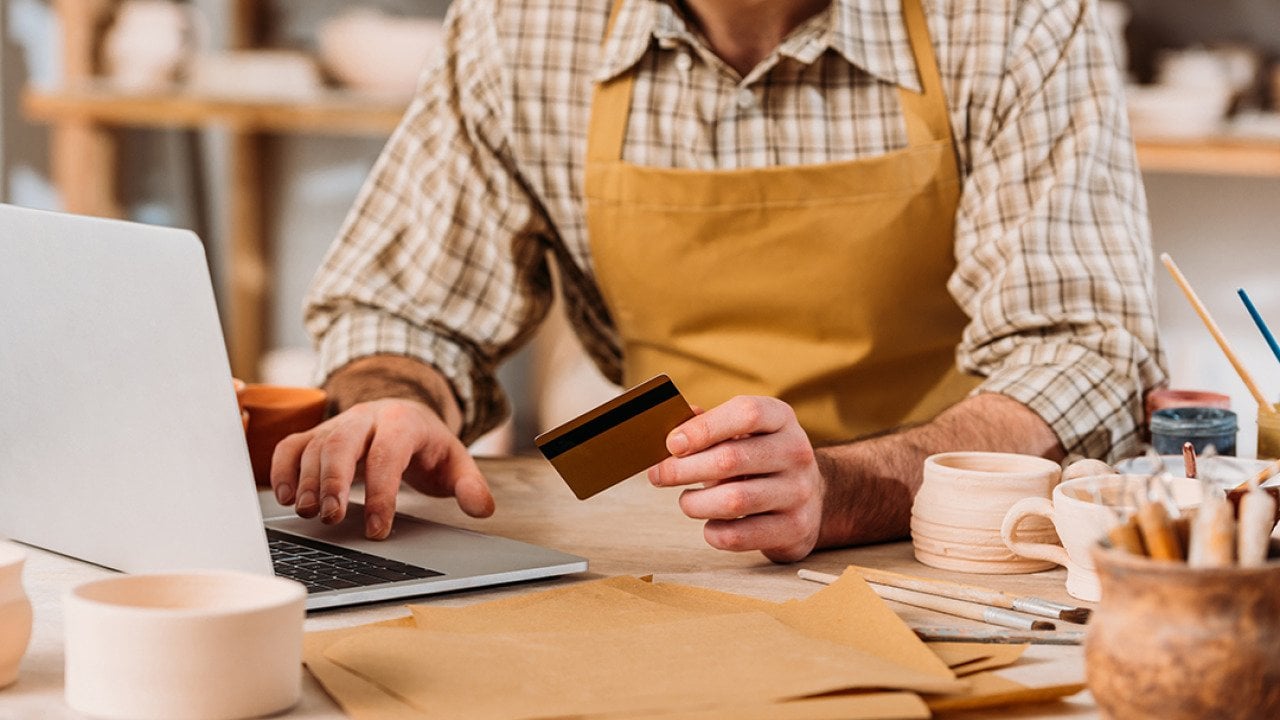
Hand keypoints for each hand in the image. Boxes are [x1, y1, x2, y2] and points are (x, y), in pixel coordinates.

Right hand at [269, 398, 494, 538]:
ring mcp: (338, 424)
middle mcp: (367, 418)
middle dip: (334, 481)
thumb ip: (470, 485)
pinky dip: (282, 469)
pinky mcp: (316, 434)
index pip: (388, 454)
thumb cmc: (427, 444)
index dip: (381, 492)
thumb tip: (482, 508)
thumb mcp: (456, 462)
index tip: (379, 529)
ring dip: (308, 481)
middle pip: (342, 441)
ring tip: (310, 514)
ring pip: (315, 444)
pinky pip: (291, 445)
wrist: (404, 412)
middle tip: (332, 518)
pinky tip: (285, 497)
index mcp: (403, 422)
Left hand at [647, 396, 822, 561]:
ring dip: (695, 503)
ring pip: (733, 501)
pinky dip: (713, 532)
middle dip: (683, 469)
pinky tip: (710, 524)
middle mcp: (796, 452)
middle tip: (660, 475)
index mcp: (781, 419)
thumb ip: (708, 426)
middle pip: (730, 459)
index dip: (703, 428)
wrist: (812, 497)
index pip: (746, 413)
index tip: (672, 444)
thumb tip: (674, 431)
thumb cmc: (761, 461)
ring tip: (687, 501)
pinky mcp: (794, 529)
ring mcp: (798, 492)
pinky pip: (740, 536)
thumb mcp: (743, 433)